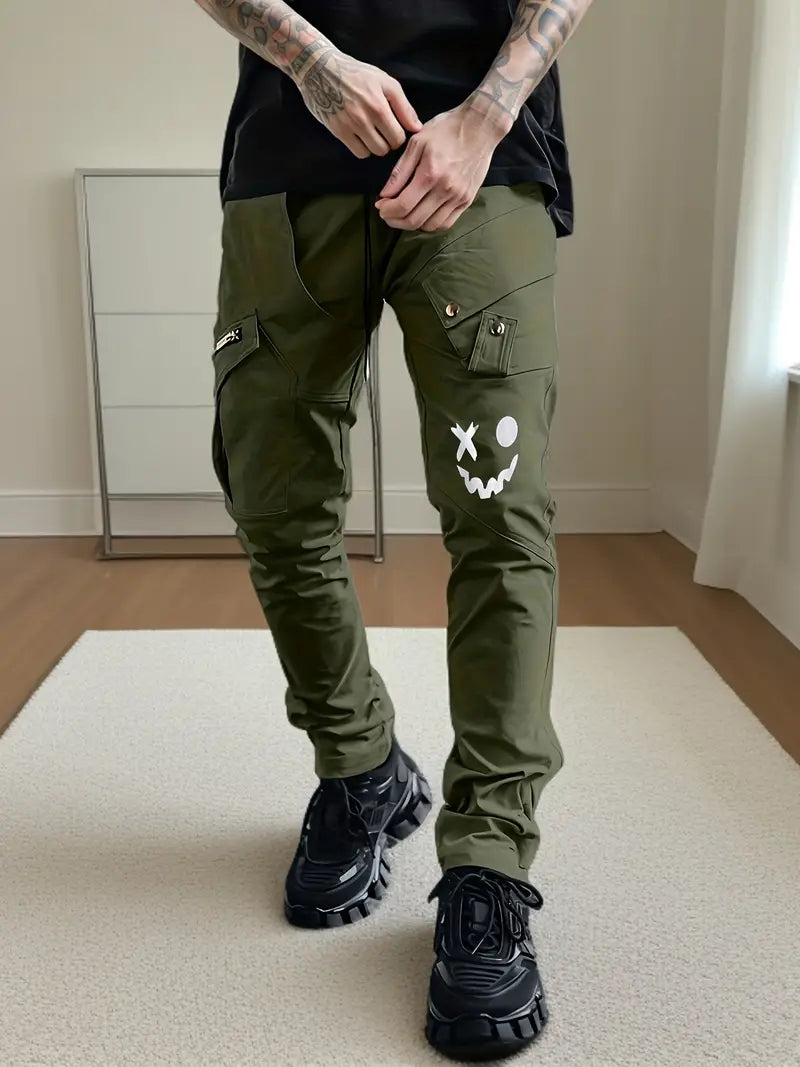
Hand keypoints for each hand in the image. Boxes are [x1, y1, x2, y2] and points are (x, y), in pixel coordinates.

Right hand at [296, 49, 421, 158]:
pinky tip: (360, 135)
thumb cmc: (356, 73)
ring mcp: (350, 126)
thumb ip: (403, 106)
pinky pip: (358, 152)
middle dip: (387, 142)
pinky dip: (362, 147)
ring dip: (375, 146)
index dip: (399, 135)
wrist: (320, 68)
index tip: (393, 128)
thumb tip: (417, 127)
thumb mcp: (384, 81)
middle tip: (382, 131)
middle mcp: (364, 118)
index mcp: (379, 106)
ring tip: (371, 132)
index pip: (398, 138)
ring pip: (372, 152)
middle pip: (385, 148)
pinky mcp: (338, 131)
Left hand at [374, 101, 512, 231]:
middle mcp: (445, 189)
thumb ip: (400, 171)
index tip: (380, 206)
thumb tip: (385, 194)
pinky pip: (446, 223)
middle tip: (387, 213)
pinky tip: (422, 215)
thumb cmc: (447, 129)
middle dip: (395, 220)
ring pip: (430, 225)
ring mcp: (458, 197)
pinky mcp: (467, 200)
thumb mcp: (417, 142)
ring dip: (412, 225)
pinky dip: (430, 224)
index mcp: (430, 173)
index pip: (403, 205)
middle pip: (414, 220)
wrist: (480, 126)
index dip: (387, 211)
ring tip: (403, 215)